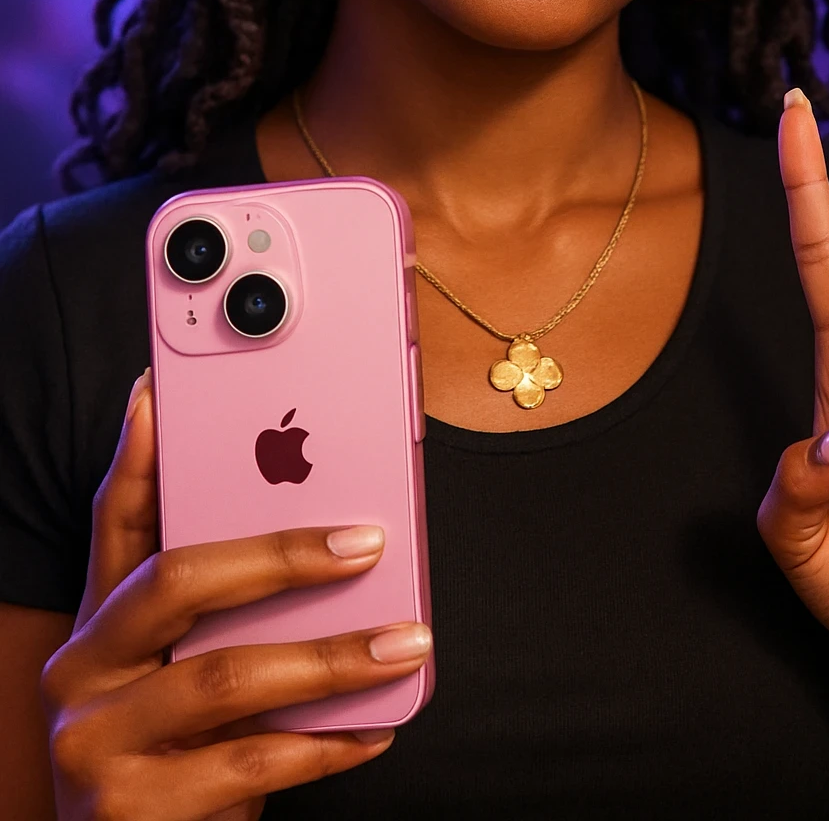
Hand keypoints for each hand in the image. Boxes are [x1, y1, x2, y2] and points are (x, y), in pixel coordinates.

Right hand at [42, 372, 431, 820]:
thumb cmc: (179, 753)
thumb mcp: (185, 671)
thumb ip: (228, 610)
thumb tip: (333, 532)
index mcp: (97, 624)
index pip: (115, 519)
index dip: (140, 453)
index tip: (163, 389)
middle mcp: (81, 673)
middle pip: (177, 582)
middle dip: (279, 552)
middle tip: (368, 540)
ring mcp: (97, 744)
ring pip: (226, 676)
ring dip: (331, 657)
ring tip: (407, 641)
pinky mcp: (134, 812)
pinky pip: (253, 763)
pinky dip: (327, 744)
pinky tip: (378, 727)